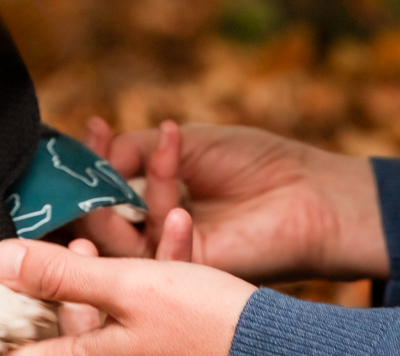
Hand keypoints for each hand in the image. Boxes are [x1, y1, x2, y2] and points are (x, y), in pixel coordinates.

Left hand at [0, 231, 254, 355]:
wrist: (274, 345)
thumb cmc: (204, 323)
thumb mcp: (129, 288)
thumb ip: (62, 274)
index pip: (25, 350)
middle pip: (64, 315)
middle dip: (63, 267)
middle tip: (61, 227)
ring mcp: (140, 350)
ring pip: (107, 301)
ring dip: (110, 256)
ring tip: (123, 210)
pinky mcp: (167, 339)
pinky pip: (144, 301)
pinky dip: (153, 263)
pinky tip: (175, 222)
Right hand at [72, 120, 386, 281]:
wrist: (310, 192)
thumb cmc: (256, 164)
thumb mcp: (188, 143)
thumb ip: (137, 149)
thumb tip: (95, 157)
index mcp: (153, 199)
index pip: (103, 190)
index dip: (91, 163)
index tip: (94, 126)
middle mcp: (155, 231)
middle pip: (96, 222)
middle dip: (89, 184)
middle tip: (96, 147)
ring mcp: (170, 255)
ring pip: (114, 242)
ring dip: (114, 197)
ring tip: (128, 156)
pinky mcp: (189, 274)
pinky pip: (154, 254)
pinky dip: (159, 209)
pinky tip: (173, 185)